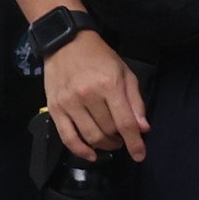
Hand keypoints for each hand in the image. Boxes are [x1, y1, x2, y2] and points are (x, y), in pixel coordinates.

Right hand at [38, 29, 150, 160]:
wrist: (66, 44)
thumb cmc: (101, 58)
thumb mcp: (125, 73)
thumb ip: (135, 102)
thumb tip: (143, 128)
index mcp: (110, 85)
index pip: (125, 122)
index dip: (135, 142)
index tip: (140, 155)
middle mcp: (88, 95)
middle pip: (108, 131)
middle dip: (119, 140)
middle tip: (123, 138)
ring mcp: (69, 103)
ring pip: (90, 136)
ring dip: (104, 146)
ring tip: (111, 142)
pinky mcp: (55, 108)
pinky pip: (67, 137)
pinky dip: (80, 150)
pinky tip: (91, 155)